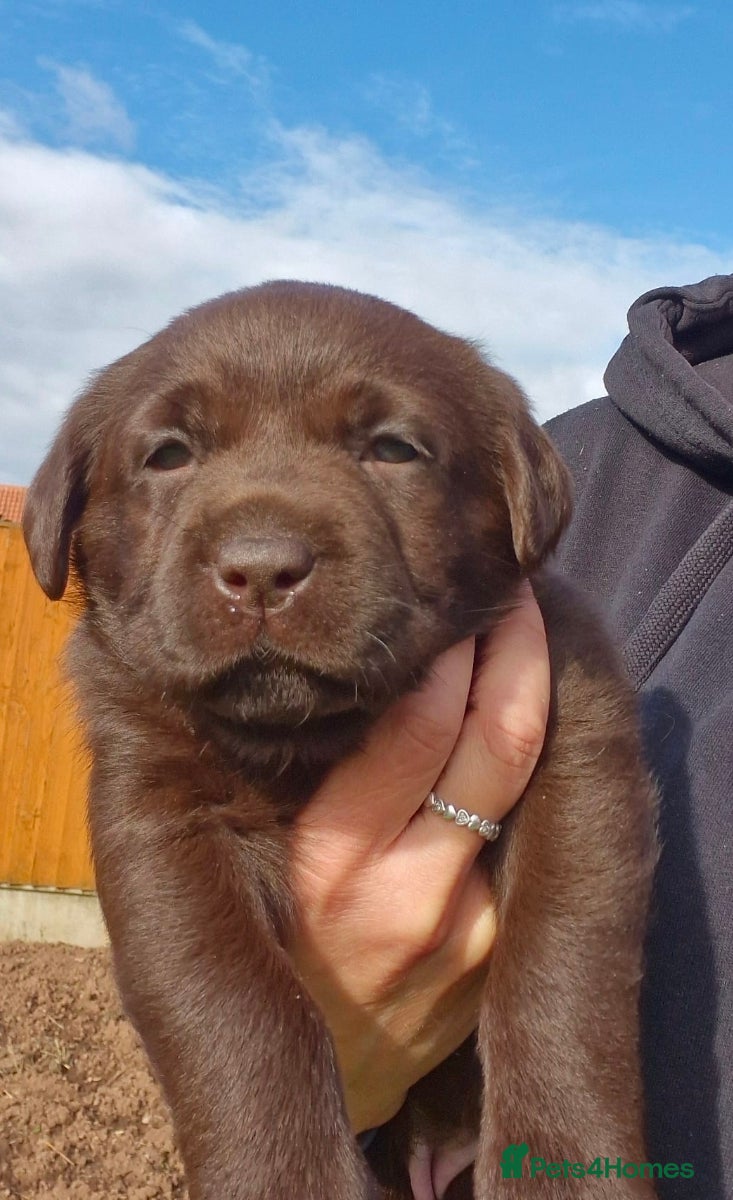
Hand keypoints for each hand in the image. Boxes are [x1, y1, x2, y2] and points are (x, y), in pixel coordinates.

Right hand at [289, 585, 548, 1132]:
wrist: (326, 1067)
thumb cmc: (277, 938)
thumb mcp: (261, 853)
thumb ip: (298, 769)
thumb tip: (341, 660)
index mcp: (326, 857)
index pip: (411, 723)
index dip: (446, 646)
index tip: (447, 594)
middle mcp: (405, 889)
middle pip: (494, 738)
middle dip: (515, 648)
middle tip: (512, 591)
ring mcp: (467, 920)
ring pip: (521, 776)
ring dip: (530, 690)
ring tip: (521, 631)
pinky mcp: (498, 941)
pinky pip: (520, 827)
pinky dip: (523, 758)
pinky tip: (510, 715)